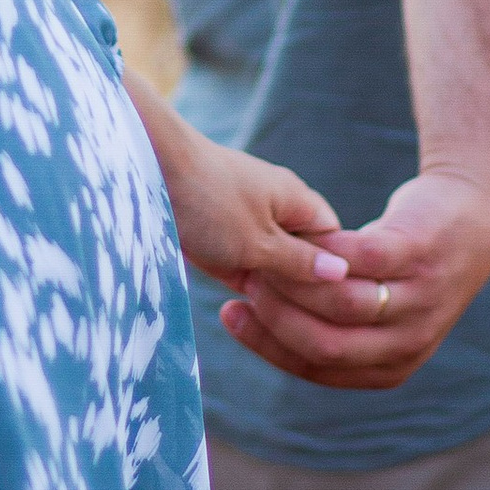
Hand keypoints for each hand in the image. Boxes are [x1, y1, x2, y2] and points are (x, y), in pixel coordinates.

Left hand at [122, 72, 343, 294]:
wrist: (147, 170)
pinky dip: (244, 281)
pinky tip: (244, 305)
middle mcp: (276, 207)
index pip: (335, 240)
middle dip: (301, 285)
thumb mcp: (258, 242)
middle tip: (299, 318)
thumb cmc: (208, 202)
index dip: (336, 272)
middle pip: (303, 254)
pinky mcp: (219, 232)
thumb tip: (343, 274)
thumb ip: (299, 262)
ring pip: (272, 263)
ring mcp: (246, 219)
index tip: (333, 306)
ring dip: (269, 286)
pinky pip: (244, 262)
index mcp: (297, 200)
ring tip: (270, 316)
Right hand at [216, 165, 489, 391]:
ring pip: (340, 303)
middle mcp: (410, 342)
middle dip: (274, 316)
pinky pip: (359, 256)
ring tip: (264, 254)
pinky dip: (323, 245)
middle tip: (243, 281)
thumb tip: (255, 327)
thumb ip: (330, 328)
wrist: (472, 216)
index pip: (315, 369)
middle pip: (325, 344)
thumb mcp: (377, 312)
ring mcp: (420, 299)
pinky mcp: (420, 253)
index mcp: (391, 367)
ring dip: (292, 279)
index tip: (229, 313)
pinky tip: (300, 231)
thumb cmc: (406, 267)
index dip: (265, 344)